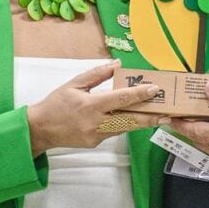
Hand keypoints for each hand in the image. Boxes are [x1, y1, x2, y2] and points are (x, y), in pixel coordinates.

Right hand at [27, 60, 164, 156]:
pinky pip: (114, 131)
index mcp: (90, 105)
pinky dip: (124, 124)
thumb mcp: (74, 83)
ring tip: (158, 116)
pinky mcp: (95, 143)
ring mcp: (96, 135)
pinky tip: (134, 119)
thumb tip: (117, 64)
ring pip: (124, 127)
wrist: (41, 129)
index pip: (120, 99)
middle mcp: (96, 122)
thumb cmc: (56, 103)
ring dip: (141, 122)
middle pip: (129, 120)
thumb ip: (97, 74)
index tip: (154, 90)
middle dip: (150, 117)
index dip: (139, 94)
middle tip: (167, 114)